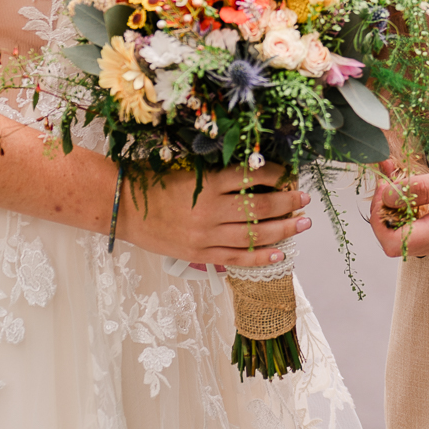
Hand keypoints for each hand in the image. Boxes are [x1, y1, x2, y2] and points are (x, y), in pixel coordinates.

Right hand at [112, 165, 309, 267]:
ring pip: (253, 235)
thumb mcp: (187, 171)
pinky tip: (279, 254)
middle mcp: (209, 211)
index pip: (249, 176)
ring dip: (282, 229)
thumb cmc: (153, 184)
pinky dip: (260, 257)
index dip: (274, 174)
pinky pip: (236, 258)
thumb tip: (255, 173)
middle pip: (258, 207)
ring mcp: (206, 236)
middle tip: (304, 197)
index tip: (288, 172)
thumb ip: (218, 175)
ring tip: (303, 223)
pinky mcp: (200, 255)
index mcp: (206, 184)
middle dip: (286, 202)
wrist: (123, 210)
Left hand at [368, 147, 428, 258]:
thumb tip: (386, 195)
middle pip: (401, 240)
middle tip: (390, 173)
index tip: (384, 186)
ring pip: (416, 232)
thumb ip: (423, 188)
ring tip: (403, 173)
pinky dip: (420, 207)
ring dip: (403, 205)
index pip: (393, 244)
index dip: (378, 217)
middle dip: (388, 207)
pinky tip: (423, 183)